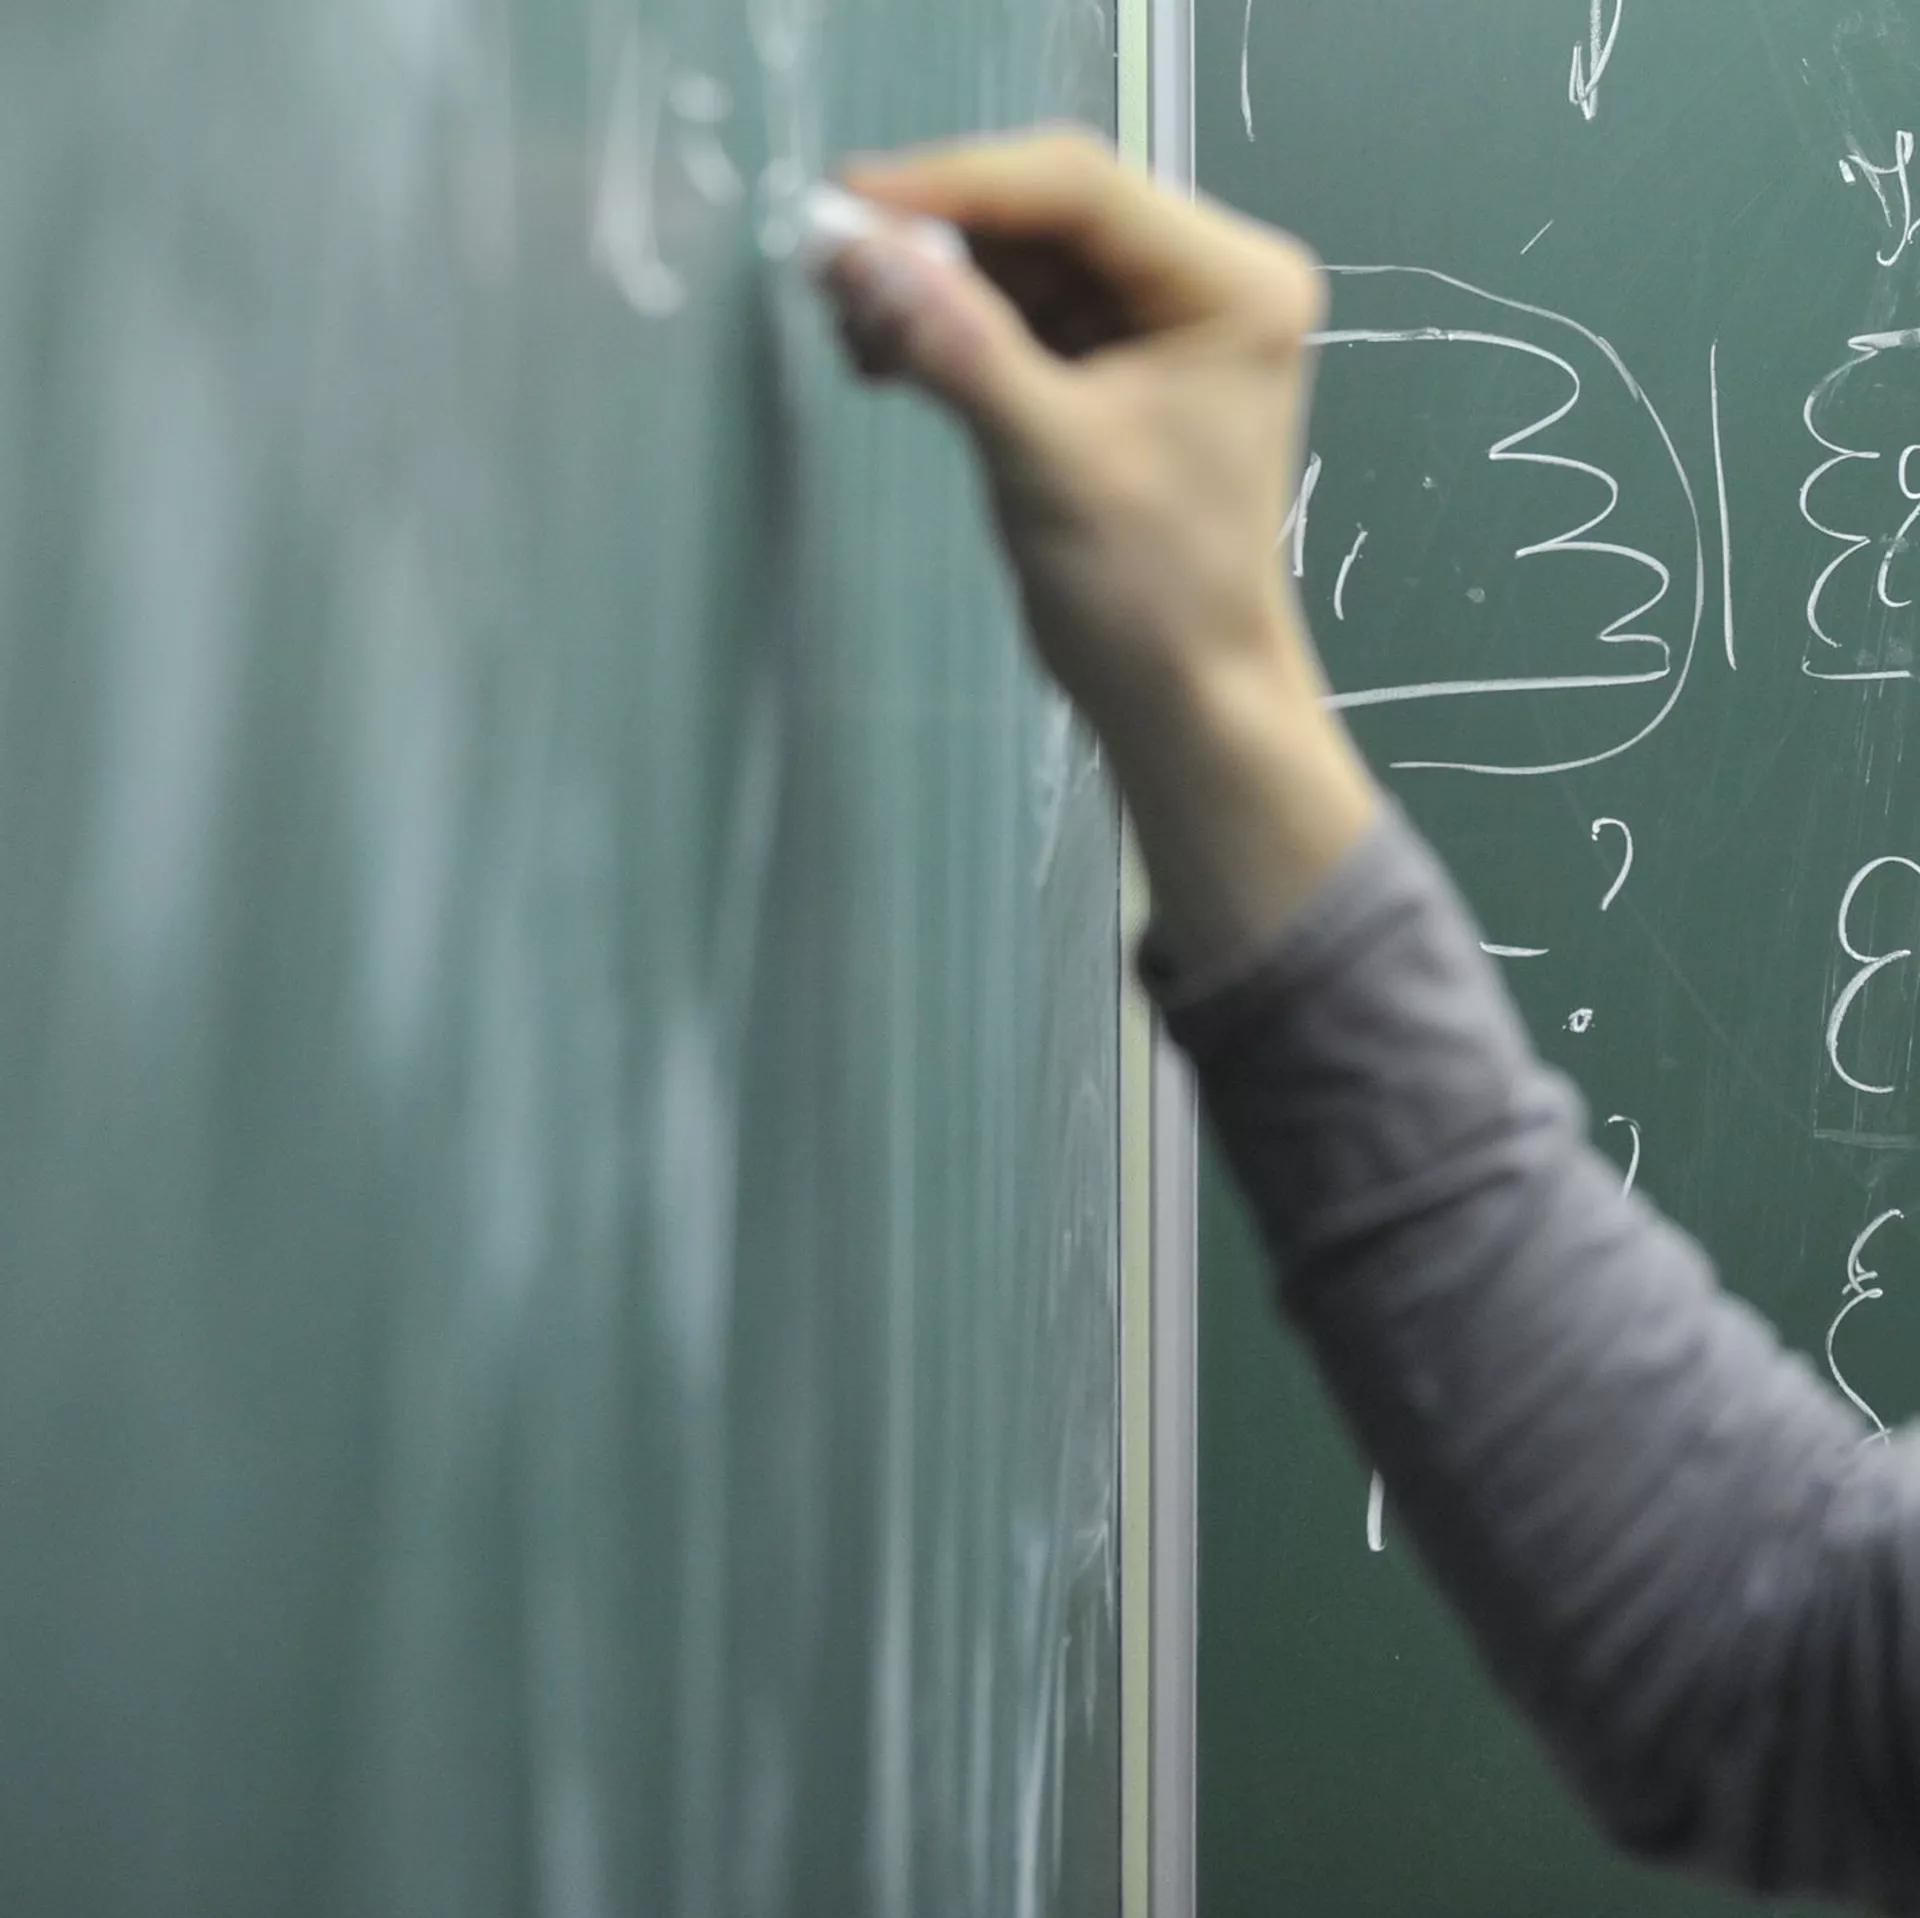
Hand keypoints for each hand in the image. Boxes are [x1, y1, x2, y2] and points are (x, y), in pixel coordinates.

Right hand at [820, 130, 1377, 971]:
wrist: (1183, 697)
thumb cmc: (1149, 592)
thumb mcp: (1049, 461)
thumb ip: (958, 349)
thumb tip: (857, 255)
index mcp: (1230, 284)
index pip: (1077, 190)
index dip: (954, 185)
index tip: (847, 204)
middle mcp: (1202, 282)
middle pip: (1044, 216)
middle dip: (935, 241)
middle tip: (831, 269)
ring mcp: (1155, 325)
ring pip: (1018, 264)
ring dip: (930, 287)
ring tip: (852, 327)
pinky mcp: (1108, 370)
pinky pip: (1014, 318)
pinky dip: (947, 329)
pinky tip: (885, 355)